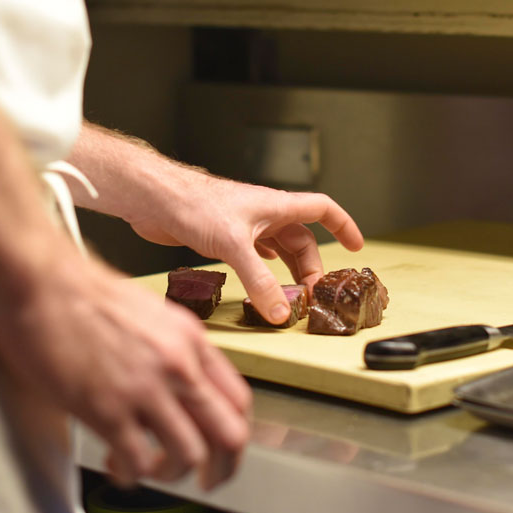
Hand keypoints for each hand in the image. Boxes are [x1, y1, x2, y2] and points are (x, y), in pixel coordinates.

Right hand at [0, 246, 251, 490]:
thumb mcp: (150, 313)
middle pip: (230, 436)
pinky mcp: (107, 410)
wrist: (41, 281)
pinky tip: (116, 466)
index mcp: (191, 341)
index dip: (234, 436)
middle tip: (207, 482)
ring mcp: (145, 389)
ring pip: (188, 456)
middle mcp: (178, 366)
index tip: (221, 452)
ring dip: (171, 475)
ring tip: (149, 469)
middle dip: (222, 470)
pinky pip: (137, 463)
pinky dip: (131, 475)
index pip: (239, 400)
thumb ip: (172, 351)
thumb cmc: (82, 291)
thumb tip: (176, 385)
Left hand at [129, 174, 364, 324]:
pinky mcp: (224, 237)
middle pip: (301, 240)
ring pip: (278, 249)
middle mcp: (264, 214)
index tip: (356, 248)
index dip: (343, 226)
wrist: (155, 199)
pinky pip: (255, 254)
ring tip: (292, 296)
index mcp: (276, 207)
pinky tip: (262, 280)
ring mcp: (244, 225)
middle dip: (310, 267)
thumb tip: (280, 313)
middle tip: (311, 296)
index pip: (322, 210)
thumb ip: (259, 282)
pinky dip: (264, 269)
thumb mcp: (235, 246)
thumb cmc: (194, 205)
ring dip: (288, 271)